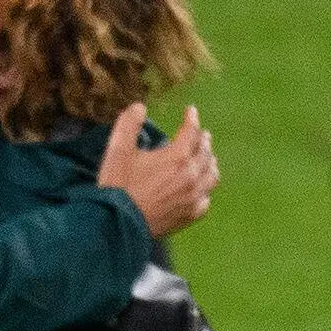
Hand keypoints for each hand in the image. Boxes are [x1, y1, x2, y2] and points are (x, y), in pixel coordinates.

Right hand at [98, 101, 218, 239]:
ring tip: (208, 159)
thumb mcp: (118, 149)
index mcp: (177, 157)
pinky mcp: (189, 216)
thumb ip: (129, 124)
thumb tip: (139, 108)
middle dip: (203, 141)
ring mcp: (193, 198)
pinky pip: (205, 200)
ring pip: (211, 177)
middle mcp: (191, 177)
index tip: (191, 111)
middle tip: (202, 135)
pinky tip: (201, 190)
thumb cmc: (119, 186)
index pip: (192, 132)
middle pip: (205, 153)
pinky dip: (205, 190)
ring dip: (210, 164)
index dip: (192, 119)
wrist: (118, 223)